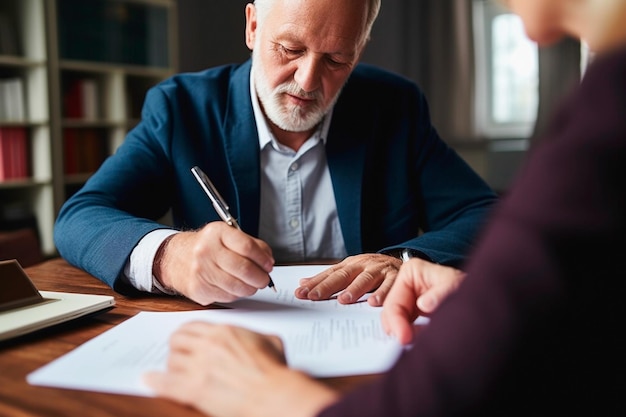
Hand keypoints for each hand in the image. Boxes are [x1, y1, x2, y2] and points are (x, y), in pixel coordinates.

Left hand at [144, 322, 338, 416]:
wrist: (274, 395)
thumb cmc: (276, 371)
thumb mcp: (271, 341)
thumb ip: (256, 336)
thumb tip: (256, 340)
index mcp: (224, 332)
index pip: (192, 327)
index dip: (186, 334)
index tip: (183, 340)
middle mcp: (208, 345)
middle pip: (177, 341)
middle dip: (175, 348)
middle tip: (176, 355)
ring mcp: (199, 367)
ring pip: (171, 361)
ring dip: (171, 367)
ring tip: (174, 373)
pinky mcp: (194, 389)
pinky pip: (165, 383)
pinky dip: (155, 381)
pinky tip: (149, 380)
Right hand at [155, 222, 274, 304]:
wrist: (176, 259)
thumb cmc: (207, 247)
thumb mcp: (227, 236)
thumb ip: (251, 245)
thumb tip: (268, 260)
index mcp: (216, 233)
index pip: (247, 247)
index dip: (263, 259)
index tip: (269, 264)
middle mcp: (206, 251)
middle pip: (244, 269)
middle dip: (261, 277)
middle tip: (264, 279)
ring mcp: (201, 272)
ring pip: (238, 287)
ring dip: (251, 288)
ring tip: (252, 284)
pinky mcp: (199, 290)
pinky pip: (228, 297)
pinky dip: (237, 294)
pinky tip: (235, 287)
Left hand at [294, 254, 402, 305]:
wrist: (400, 261)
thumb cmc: (371, 270)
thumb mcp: (349, 270)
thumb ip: (328, 278)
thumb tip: (303, 283)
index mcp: (350, 264)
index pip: (329, 274)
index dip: (315, 283)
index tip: (301, 293)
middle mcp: (362, 265)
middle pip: (343, 276)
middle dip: (328, 286)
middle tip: (315, 296)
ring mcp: (379, 270)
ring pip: (365, 279)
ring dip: (354, 289)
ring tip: (344, 299)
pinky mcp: (395, 276)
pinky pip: (389, 285)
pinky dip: (383, 293)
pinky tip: (374, 302)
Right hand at [381, 258, 464, 344]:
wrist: (485, 297)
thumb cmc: (471, 286)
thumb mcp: (457, 285)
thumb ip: (442, 293)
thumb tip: (424, 305)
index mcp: (410, 272)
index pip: (394, 303)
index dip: (396, 323)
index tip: (405, 339)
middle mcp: (407, 286)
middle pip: (391, 315)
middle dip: (398, 331)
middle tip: (408, 346)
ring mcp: (411, 301)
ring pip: (397, 324)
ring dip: (405, 336)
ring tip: (416, 346)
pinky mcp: (417, 315)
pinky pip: (408, 330)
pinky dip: (412, 338)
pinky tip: (419, 344)